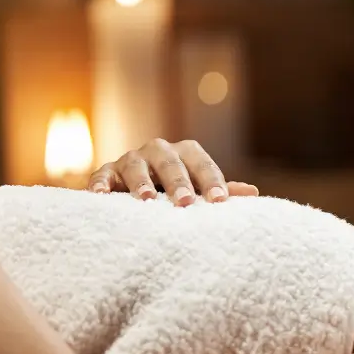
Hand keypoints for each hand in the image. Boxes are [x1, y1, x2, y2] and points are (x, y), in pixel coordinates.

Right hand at [87, 139, 258, 206]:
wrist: (138, 185)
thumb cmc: (178, 188)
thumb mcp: (199, 188)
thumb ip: (221, 190)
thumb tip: (253, 193)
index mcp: (185, 153)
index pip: (202, 164)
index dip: (212, 181)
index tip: (220, 201)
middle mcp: (158, 151)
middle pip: (170, 163)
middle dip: (178, 182)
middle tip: (185, 202)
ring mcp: (131, 159)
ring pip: (136, 166)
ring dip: (140, 181)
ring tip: (145, 199)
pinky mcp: (107, 172)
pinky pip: (102, 176)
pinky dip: (100, 184)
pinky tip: (100, 196)